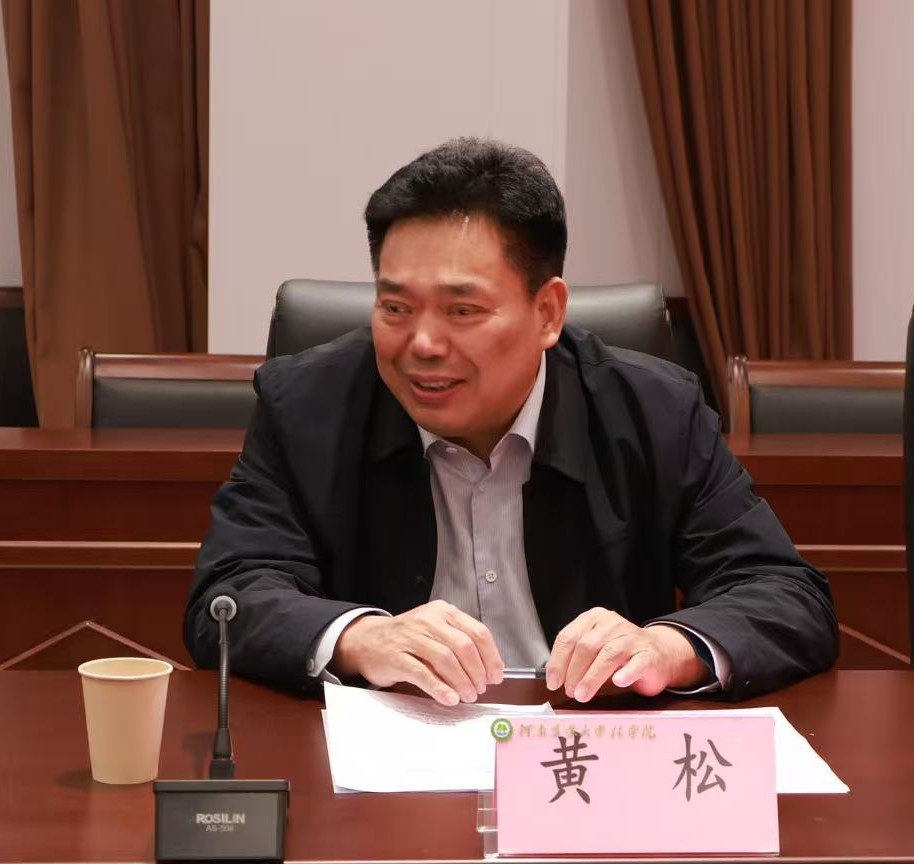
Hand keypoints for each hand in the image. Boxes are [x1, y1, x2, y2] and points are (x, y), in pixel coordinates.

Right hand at [332, 600, 504, 705]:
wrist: (367, 640)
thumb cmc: (408, 639)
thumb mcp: (435, 630)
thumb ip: (459, 642)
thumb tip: (488, 668)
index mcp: (444, 612)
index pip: (478, 632)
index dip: (491, 657)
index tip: (496, 676)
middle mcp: (428, 621)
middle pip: (464, 646)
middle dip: (478, 672)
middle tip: (481, 688)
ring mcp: (411, 638)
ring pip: (446, 659)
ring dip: (462, 682)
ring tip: (468, 696)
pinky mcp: (396, 657)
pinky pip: (423, 673)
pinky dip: (440, 688)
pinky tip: (450, 698)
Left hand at [544, 608, 709, 700]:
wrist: (660, 653)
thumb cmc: (621, 653)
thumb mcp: (595, 648)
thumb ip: (576, 656)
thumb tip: (555, 678)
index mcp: (594, 618)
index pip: (569, 636)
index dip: (558, 661)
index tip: (553, 682)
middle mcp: (613, 624)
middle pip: (587, 646)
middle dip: (574, 671)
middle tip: (570, 691)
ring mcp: (632, 637)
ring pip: (608, 654)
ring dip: (592, 677)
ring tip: (583, 694)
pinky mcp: (649, 654)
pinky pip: (636, 662)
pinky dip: (626, 672)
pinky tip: (618, 682)